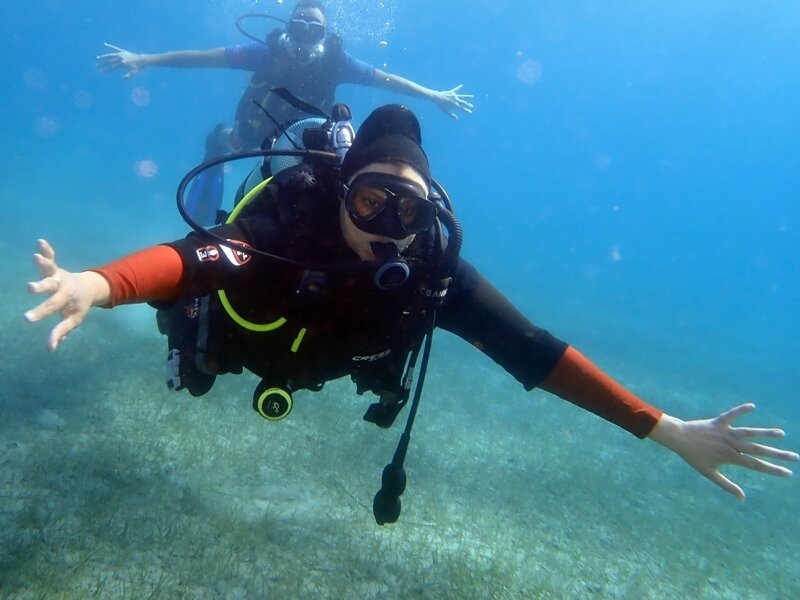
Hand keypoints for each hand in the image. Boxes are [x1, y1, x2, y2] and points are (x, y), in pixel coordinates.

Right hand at [24, 239, 109, 350]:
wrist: (90, 288)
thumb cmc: (78, 306)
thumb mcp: (73, 320)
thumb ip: (61, 332)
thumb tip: (50, 348)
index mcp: (66, 299)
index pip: (51, 307)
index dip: (39, 313)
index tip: (26, 318)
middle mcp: (62, 285)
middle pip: (50, 286)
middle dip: (40, 287)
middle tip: (30, 287)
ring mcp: (59, 275)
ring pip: (50, 269)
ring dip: (44, 262)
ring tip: (36, 257)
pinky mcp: (56, 267)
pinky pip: (52, 257)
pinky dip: (47, 249)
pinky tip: (41, 241)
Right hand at [96, 43, 147, 79]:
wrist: (142, 60)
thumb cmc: (138, 67)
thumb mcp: (134, 72)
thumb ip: (129, 76)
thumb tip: (123, 79)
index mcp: (123, 63)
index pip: (113, 67)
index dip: (107, 70)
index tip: (102, 72)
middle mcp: (121, 58)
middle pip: (109, 61)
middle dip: (102, 64)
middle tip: (96, 66)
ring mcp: (121, 54)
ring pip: (110, 55)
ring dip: (104, 56)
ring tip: (98, 57)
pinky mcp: (122, 51)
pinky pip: (115, 48)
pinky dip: (110, 46)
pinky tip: (105, 44)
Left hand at [432, 84, 473, 119]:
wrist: (437, 98)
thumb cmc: (440, 105)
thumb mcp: (446, 111)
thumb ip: (451, 115)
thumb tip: (456, 119)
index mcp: (454, 105)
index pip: (462, 109)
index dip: (466, 110)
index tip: (470, 112)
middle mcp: (456, 100)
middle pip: (464, 103)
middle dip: (468, 105)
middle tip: (472, 106)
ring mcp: (454, 96)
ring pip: (462, 96)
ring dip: (468, 96)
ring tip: (472, 96)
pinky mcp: (451, 92)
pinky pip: (456, 89)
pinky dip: (458, 87)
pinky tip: (462, 85)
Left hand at [649, 403, 798, 499]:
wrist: (678, 439)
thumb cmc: (693, 457)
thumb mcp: (710, 473)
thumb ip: (727, 485)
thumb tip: (742, 499)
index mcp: (730, 458)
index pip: (757, 465)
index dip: (773, 470)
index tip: (789, 473)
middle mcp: (731, 445)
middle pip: (758, 450)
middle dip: (778, 454)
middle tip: (796, 457)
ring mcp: (725, 433)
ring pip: (749, 433)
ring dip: (765, 433)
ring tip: (781, 434)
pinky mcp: (718, 422)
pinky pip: (731, 415)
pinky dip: (741, 410)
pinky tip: (753, 406)